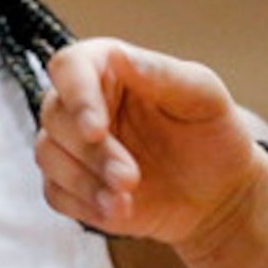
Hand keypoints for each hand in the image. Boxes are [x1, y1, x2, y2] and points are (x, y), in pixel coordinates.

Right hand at [36, 39, 264, 250]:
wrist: (218, 194)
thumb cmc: (213, 136)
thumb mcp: (203, 97)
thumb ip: (160, 74)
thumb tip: (117, 56)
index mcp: (111, 71)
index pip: (70, 66)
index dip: (76, 95)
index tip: (96, 129)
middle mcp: (85, 104)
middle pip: (55, 117)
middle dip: (92, 152)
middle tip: (130, 178)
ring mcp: (74, 147)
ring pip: (48, 156)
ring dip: (86, 181)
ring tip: (126, 197)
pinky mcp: (71, 185)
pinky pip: (55, 193)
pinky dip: (84, 205)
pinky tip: (118, 210)